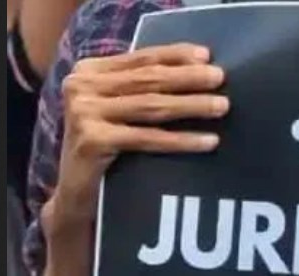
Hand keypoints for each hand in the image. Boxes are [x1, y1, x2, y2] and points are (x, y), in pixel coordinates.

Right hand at [49, 43, 227, 229]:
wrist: (76, 197)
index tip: (207, 56)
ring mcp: (85, 112)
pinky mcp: (93, 140)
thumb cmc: (105, 154)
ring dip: (191, 106)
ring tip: (222, 106)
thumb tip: (196, 75)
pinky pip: (148, 138)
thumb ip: (140, 91)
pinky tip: (208, 141)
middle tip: (220, 78)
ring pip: (151, 106)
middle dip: (188, 78)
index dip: (175, 56)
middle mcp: (83, 86)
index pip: (141, 58)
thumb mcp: (118, 114)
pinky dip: (182, 140)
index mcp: (90, 72)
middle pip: (148, 79)